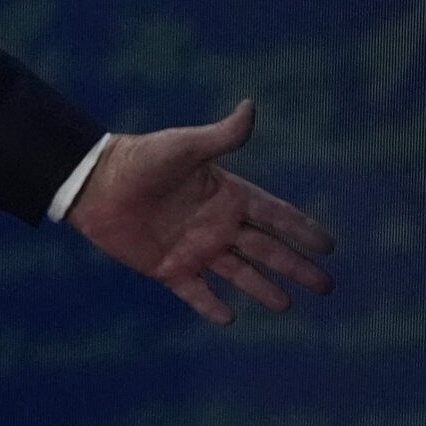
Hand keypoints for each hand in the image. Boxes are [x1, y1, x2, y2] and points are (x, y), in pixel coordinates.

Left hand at [66, 99, 334, 324]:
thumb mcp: (183, 147)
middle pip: (267, 250)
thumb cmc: (140, 159)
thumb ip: (220, 136)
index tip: (330, 246)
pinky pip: (195, 292)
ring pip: (239, 274)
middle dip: (296, 267)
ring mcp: (194, 248)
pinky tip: (229, 319)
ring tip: (286, 306)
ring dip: (263, 290)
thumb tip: (250, 107)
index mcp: (227, 195)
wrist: (94, 183)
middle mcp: (217, 225)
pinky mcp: (168, 268)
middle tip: (326, 287)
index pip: (276, 215)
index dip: (302, 230)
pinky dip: (211, 306)